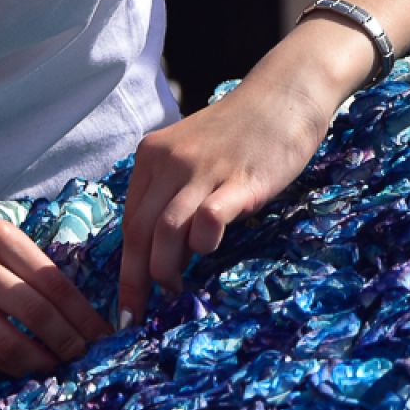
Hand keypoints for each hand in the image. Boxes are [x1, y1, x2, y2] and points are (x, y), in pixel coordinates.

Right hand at [0, 220, 112, 375]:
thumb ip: (34, 273)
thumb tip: (83, 318)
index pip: (52, 281)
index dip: (82, 313)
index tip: (104, 334)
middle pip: (34, 311)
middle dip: (67, 339)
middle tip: (86, 355)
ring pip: (9, 340)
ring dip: (42, 360)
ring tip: (60, 365)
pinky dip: (14, 365)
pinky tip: (29, 365)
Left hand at [117, 71, 336, 327]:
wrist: (284, 95)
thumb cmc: (238, 133)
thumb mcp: (190, 154)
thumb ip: (171, 192)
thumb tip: (158, 250)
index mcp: (152, 156)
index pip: (128, 220)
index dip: (125, 266)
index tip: (127, 302)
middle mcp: (170, 161)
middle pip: (140, 231)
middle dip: (137, 279)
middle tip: (142, 313)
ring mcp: (204, 170)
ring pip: (166, 230)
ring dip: (166, 270)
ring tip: (174, 291)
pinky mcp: (240, 181)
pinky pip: (207, 218)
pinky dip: (203, 242)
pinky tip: (209, 248)